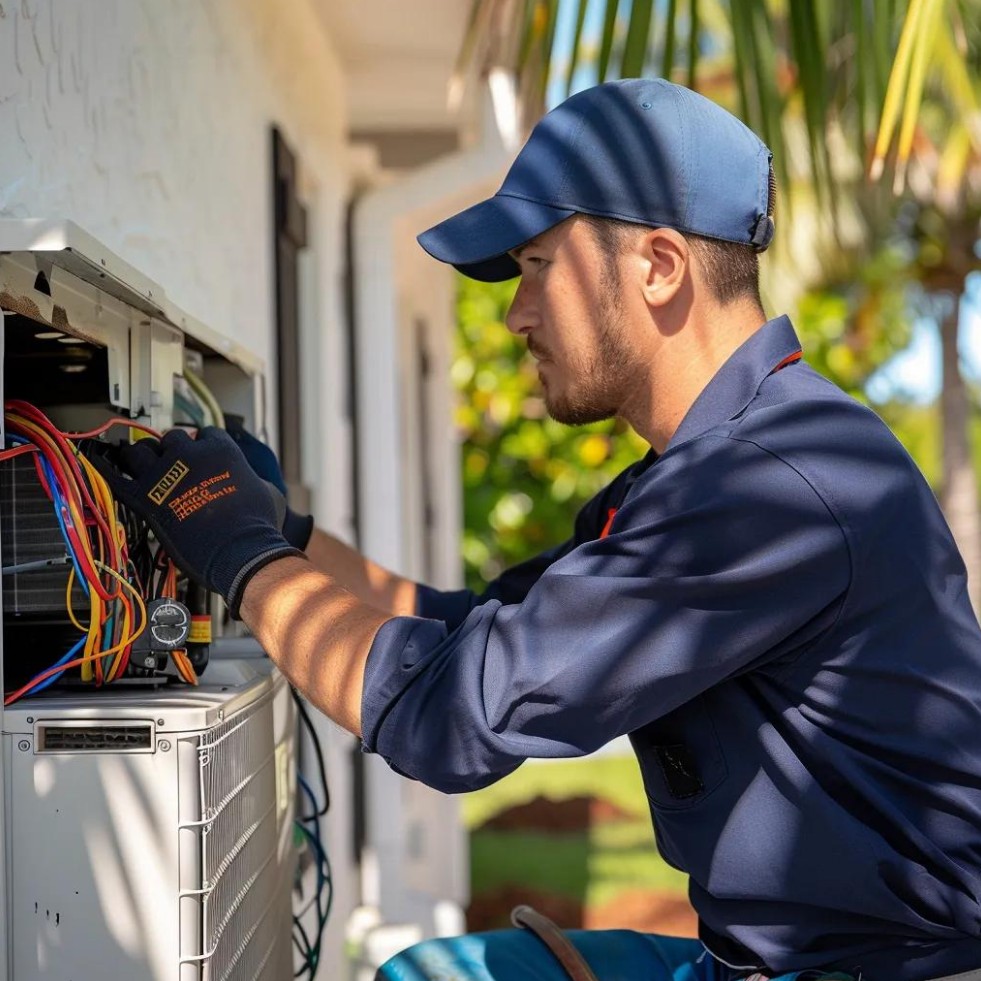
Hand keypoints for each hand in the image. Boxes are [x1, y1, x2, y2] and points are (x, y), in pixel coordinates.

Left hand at [97, 428, 304, 615]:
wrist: (241, 551)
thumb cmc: (256, 526)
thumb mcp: (266, 493)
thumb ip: (251, 478)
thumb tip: (252, 481)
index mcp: (220, 450)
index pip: (205, 433)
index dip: (202, 444)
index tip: (200, 454)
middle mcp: (189, 455)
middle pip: (171, 438)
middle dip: (171, 450)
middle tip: (172, 464)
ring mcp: (164, 475)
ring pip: (139, 450)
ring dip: (141, 455)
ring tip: (140, 462)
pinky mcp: (145, 498)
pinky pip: (114, 476)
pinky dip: (104, 466)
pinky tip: (97, 460)